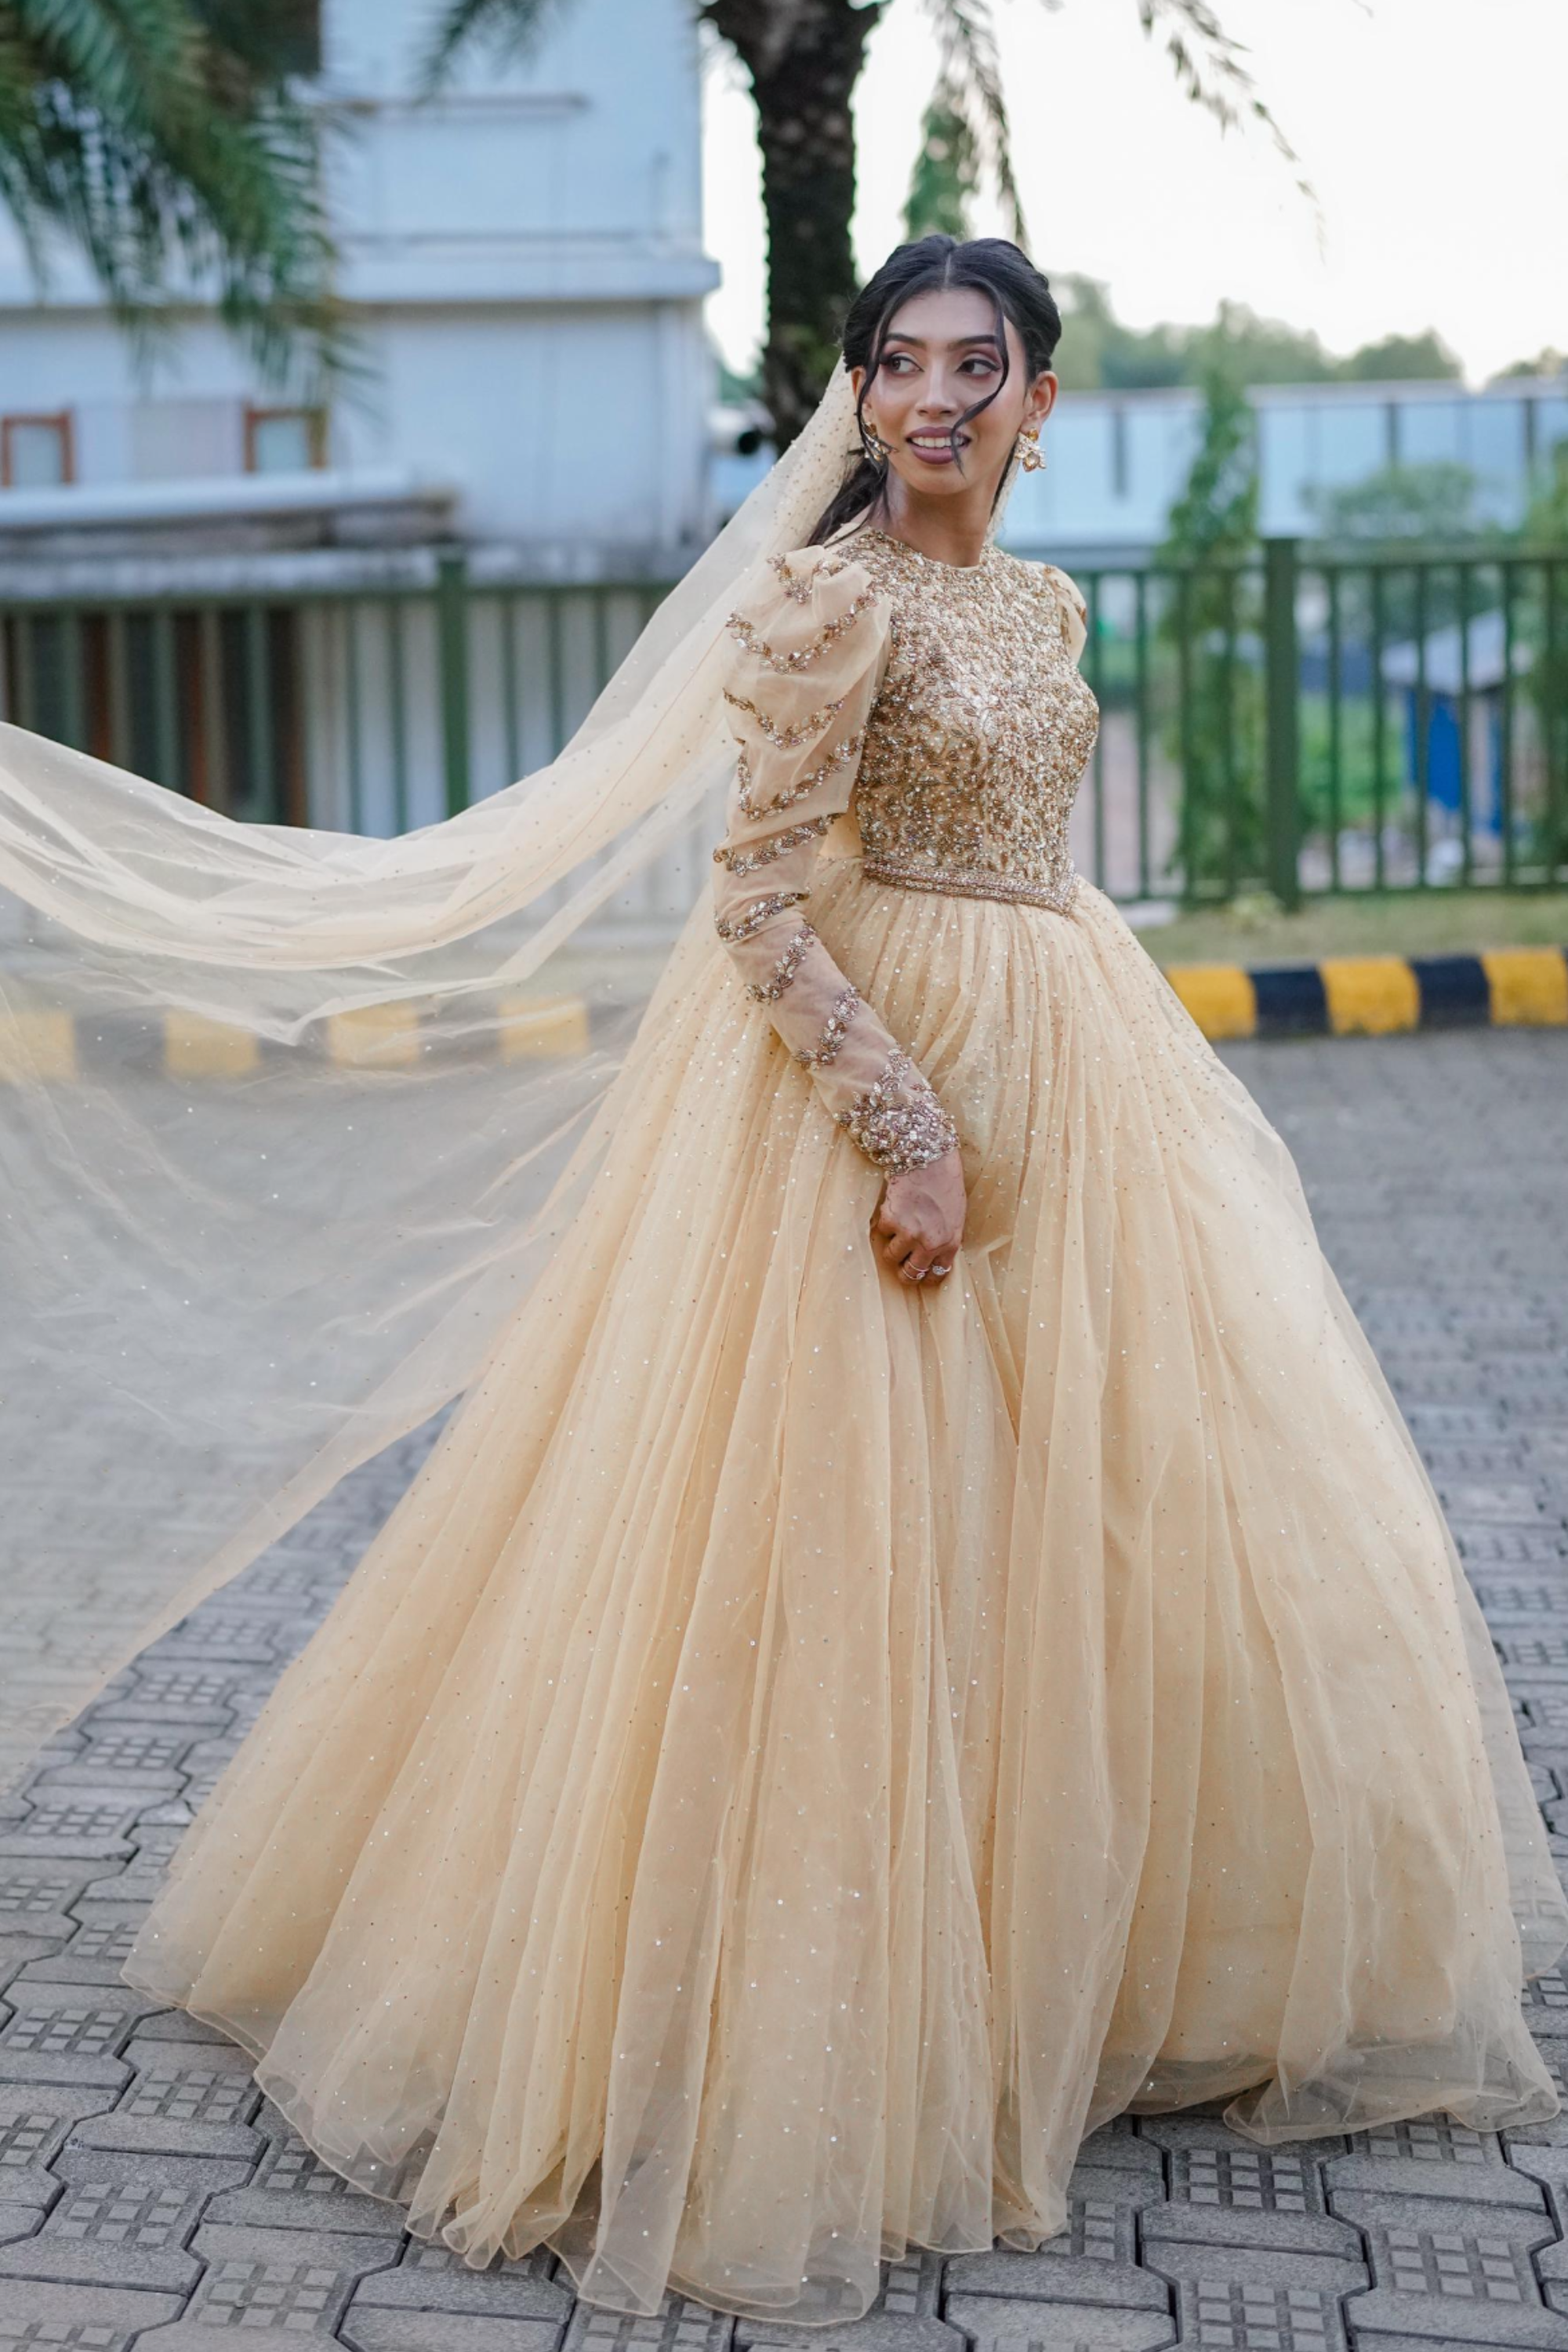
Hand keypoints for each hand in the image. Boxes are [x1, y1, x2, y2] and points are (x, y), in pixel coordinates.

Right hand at [873, 1146, 964, 1287]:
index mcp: (951, 1242)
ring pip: (890, 1257)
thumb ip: (945, 1237)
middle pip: (910, 1275)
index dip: (925, 1276)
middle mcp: (930, 1243)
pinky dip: (883, 1222)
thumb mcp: (955, 1216)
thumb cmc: (945, 1182)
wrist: (929, 1158)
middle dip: (902, 1272)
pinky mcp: (891, 1221)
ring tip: (897, 1227)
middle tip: (898, 1265)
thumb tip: (931, 1255)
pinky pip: (881, 1232)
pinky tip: (894, 1206)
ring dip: (890, 1245)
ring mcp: (909, 1234)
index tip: (918, 1273)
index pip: (936, 1274)